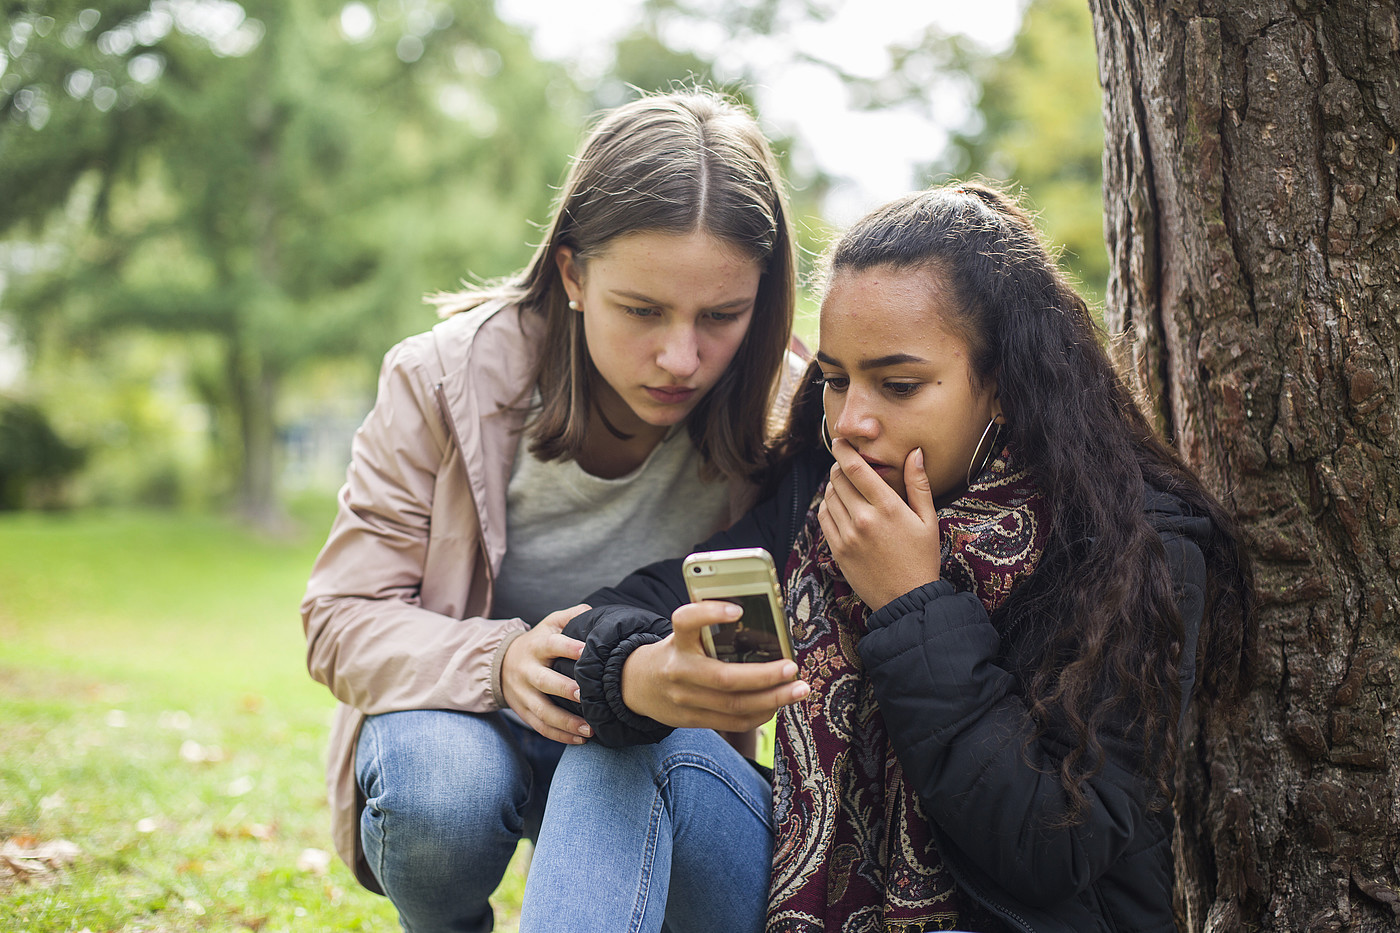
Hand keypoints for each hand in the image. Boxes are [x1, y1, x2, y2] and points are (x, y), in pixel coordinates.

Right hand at [501, 604, 591, 743]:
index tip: (586, 651)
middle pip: (544, 681)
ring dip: (566, 722)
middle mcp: (527, 671)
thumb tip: (590, 611)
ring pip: (542, 711)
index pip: (551, 645)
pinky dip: (560, 736)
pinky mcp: (524, 712)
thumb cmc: (537, 642)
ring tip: (590, 729)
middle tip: (586, 695)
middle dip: (564, 689)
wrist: (501, 664)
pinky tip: (581, 740)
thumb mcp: (548, 625)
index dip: (568, 647)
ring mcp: (523, 694)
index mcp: (536, 647)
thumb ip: (569, 617)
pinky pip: (541, 727)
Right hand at [622, 600, 808, 731]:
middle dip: (765, 675)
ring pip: (734, 706)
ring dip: (773, 699)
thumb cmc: (677, 651)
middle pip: (725, 678)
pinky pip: (733, 722)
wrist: (639, 685)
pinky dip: (761, 714)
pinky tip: (778, 703)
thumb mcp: (684, 634)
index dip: (709, 614)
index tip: (737, 609)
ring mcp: (686, 700)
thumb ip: (713, 630)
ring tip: (799, 690)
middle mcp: (679, 671)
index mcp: (677, 641)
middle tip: (793, 667)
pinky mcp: (694, 720)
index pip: (686, 622)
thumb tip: (766, 626)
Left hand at [818, 438, 940, 609]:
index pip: (855, 468)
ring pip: (829, 496)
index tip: (840, 441)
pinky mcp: (838, 550)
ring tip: (846, 486)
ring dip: (834, 486)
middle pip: (838, 478)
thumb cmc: (922, 558)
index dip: (843, 450)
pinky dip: (828, 506)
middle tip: (848, 465)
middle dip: (840, 466)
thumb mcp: (928, 520)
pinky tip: (840, 506)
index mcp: (887, 508)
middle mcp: (863, 519)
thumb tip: (915, 453)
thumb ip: (918, 484)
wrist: (907, 599)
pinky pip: (824, 517)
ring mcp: (847, 535)